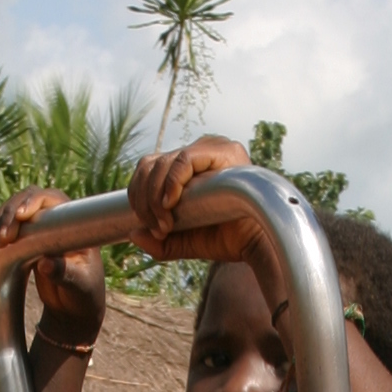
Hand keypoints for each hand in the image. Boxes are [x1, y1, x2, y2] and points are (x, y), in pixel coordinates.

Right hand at [0, 187, 106, 348]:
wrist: (74, 309)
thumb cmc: (84, 296)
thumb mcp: (78, 286)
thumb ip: (64, 273)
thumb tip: (44, 264)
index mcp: (75, 223)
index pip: (52, 200)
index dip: (33, 202)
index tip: (20, 216)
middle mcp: (57, 220)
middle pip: (29, 200)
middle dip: (11, 212)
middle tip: (2, 237)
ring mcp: (41, 228)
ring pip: (16, 210)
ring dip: (2, 220)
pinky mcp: (28, 240)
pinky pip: (11, 226)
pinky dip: (0, 230)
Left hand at [128, 140, 280, 293]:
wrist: (257, 243)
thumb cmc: (228, 240)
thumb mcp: (185, 241)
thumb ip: (160, 242)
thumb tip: (134, 234)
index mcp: (188, 168)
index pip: (149, 169)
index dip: (140, 198)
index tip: (152, 228)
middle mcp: (198, 153)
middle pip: (150, 164)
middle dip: (143, 199)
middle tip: (157, 228)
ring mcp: (210, 148)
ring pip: (161, 162)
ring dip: (155, 196)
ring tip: (167, 223)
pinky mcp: (221, 151)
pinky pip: (183, 159)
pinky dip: (171, 182)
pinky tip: (172, 204)